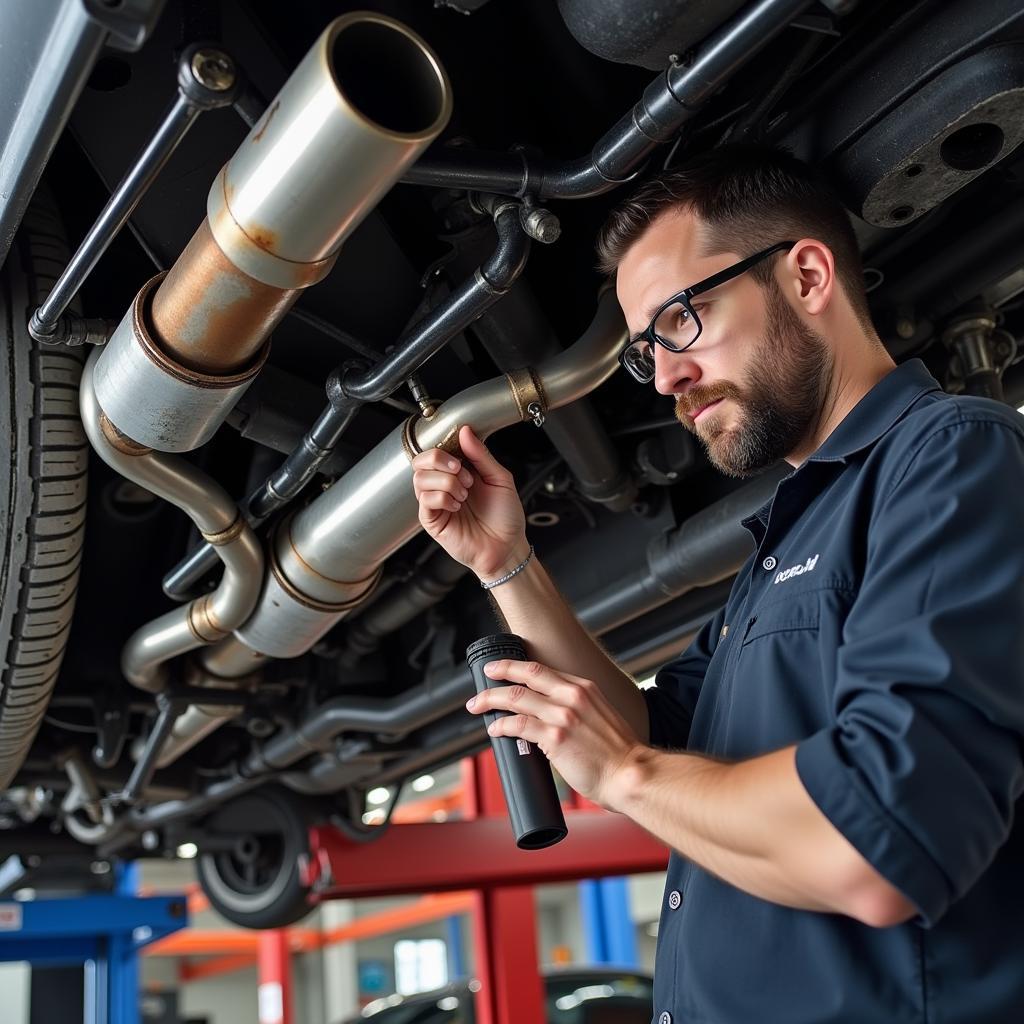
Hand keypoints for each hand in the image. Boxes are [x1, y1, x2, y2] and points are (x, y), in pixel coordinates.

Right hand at [411, 425, 526, 578]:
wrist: (508, 546)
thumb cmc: (505, 517)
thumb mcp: (500, 478)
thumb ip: (481, 455)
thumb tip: (465, 431)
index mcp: (458, 472)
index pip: (435, 450)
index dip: (444, 448)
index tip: (461, 457)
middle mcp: (443, 485)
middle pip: (420, 461)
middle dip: (440, 461)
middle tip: (462, 472)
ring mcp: (436, 503)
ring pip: (420, 479)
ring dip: (446, 482)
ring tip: (464, 494)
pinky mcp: (432, 520)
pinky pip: (425, 500)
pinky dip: (443, 498)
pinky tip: (457, 506)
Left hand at [467, 658, 643, 808]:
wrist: (631, 775)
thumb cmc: (618, 754)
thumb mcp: (600, 716)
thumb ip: (578, 710)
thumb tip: (550, 717)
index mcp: (584, 688)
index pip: (542, 670)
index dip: (517, 667)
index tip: (502, 669)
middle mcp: (572, 696)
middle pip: (525, 675)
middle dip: (499, 673)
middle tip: (485, 677)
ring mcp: (563, 716)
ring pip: (515, 698)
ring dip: (490, 700)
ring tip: (478, 705)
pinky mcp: (555, 738)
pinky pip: (518, 725)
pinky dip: (501, 725)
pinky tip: (494, 728)